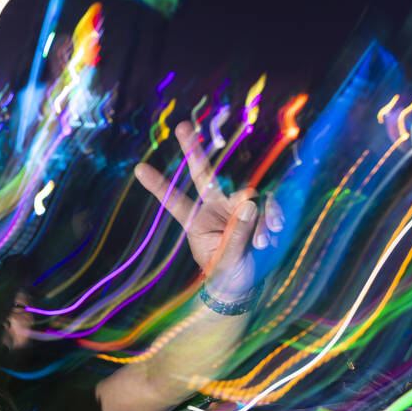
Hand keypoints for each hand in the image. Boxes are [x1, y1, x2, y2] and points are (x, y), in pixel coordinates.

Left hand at [135, 121, 265, 297]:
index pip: (175, 201)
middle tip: (182, 126)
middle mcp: (214, 208)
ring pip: (249, 196)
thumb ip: (236, 233)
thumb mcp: (225, 260)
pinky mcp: (260, 210)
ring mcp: (237, 207)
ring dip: (258, 219)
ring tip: (260, 244)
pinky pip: (269, 205)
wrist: (245, 284)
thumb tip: (250, 201)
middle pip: (204, 174)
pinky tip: (271, 235)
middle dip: (193, 151)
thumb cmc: (226, 274)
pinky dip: (272, 219)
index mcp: (195, 221)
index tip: (139, 169)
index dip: (159, 186)